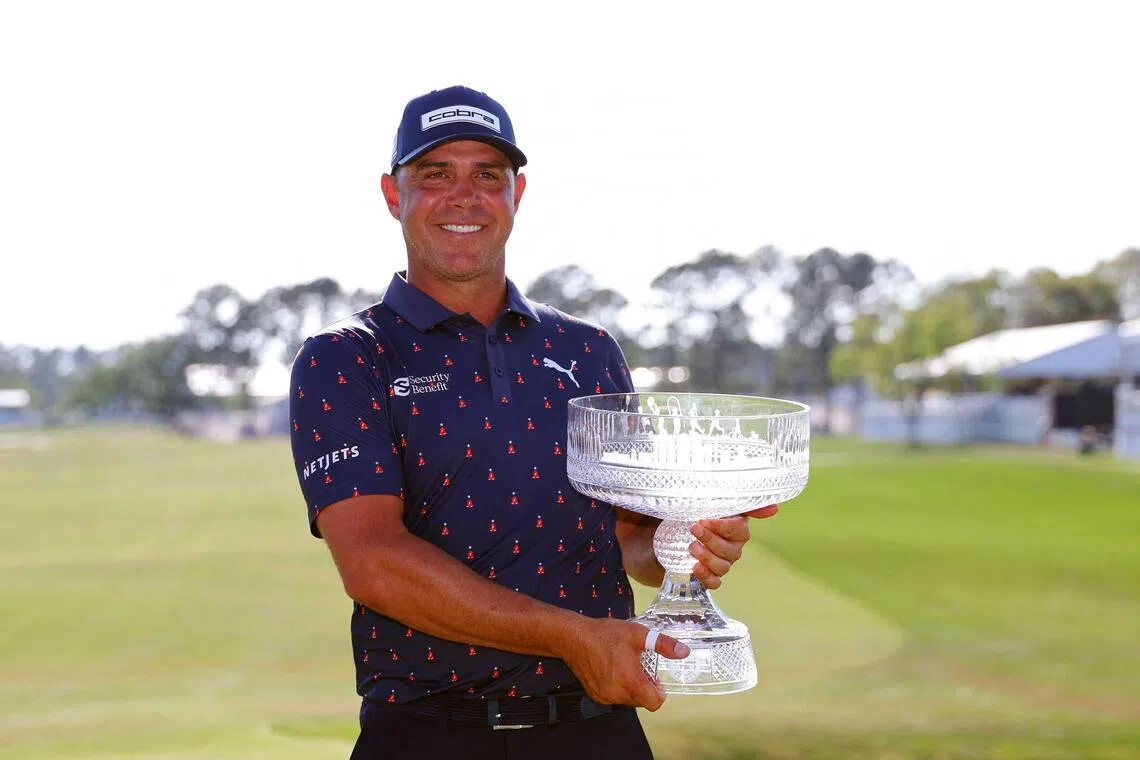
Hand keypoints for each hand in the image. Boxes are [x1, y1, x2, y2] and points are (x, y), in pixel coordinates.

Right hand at [561, 618, 689, 710]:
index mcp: (630, 681)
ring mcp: (605, 696)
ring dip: (632, 688)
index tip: (656, 679)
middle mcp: (617, 694)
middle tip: (642, 668)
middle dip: (646, 687)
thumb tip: (684, 652)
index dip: (660, 692)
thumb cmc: (605, 635)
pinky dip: (619, 688)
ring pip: (628, 700)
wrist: (574, 638)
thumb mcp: (638, 634)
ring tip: (627, 666)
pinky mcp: (595, 695)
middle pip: (642, 702)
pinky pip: (615, 697)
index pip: (655, 703)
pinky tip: (614, 670)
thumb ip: (663, 644)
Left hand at [688, 504, 778, 588]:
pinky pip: (715, 582)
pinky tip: (695, 568)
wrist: (671, 526)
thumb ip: (745, 504)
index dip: (721, 527)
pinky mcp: (707, 573)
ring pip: (723, 567)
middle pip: (730, 550)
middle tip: (694, 529)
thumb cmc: (694, 512)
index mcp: (737, 528)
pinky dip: (706, 577)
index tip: (703, 520)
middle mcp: (733, 546)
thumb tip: (774, 509)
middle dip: (711, 540)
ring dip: (707, 558)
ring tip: (692, 547)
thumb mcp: (716, 502)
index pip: (738, 530)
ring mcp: (722, 561)